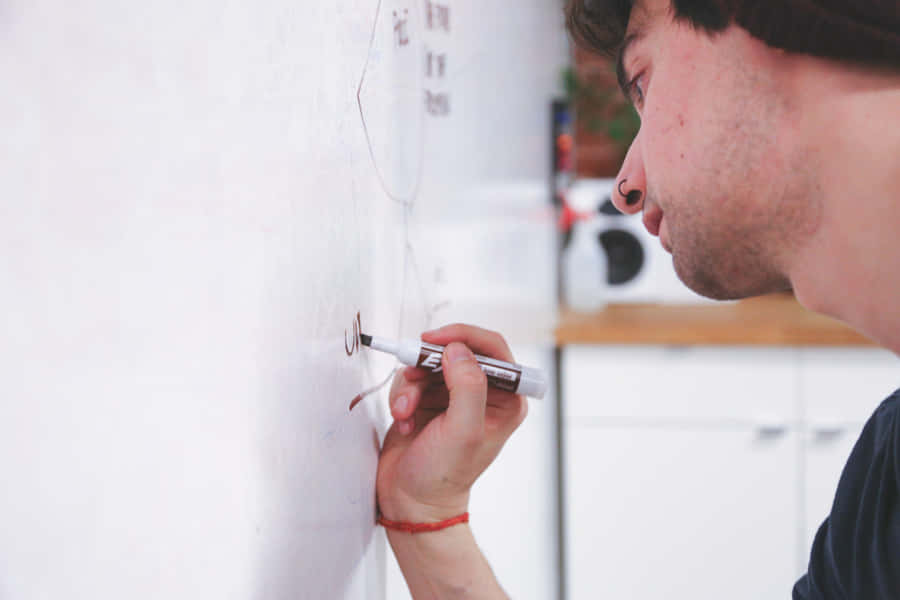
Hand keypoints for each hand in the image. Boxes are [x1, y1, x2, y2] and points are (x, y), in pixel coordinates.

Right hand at [376, 324, 528, 522]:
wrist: (410, 502)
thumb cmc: (443, 476)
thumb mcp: (463, 431)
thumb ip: (467, 386)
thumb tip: (457, 350)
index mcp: (506, 399)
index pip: (493, 349)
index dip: (463, 337)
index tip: (434, 341)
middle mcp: (483, 394)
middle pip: (455, 352)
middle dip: (428, 364)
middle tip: (411, 377)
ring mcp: (453, 396)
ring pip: (428, 364)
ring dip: (410, 386)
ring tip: (404, 414)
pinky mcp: (427, 400)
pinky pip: (411, 379)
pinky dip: (402, 396)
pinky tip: (403, 422)